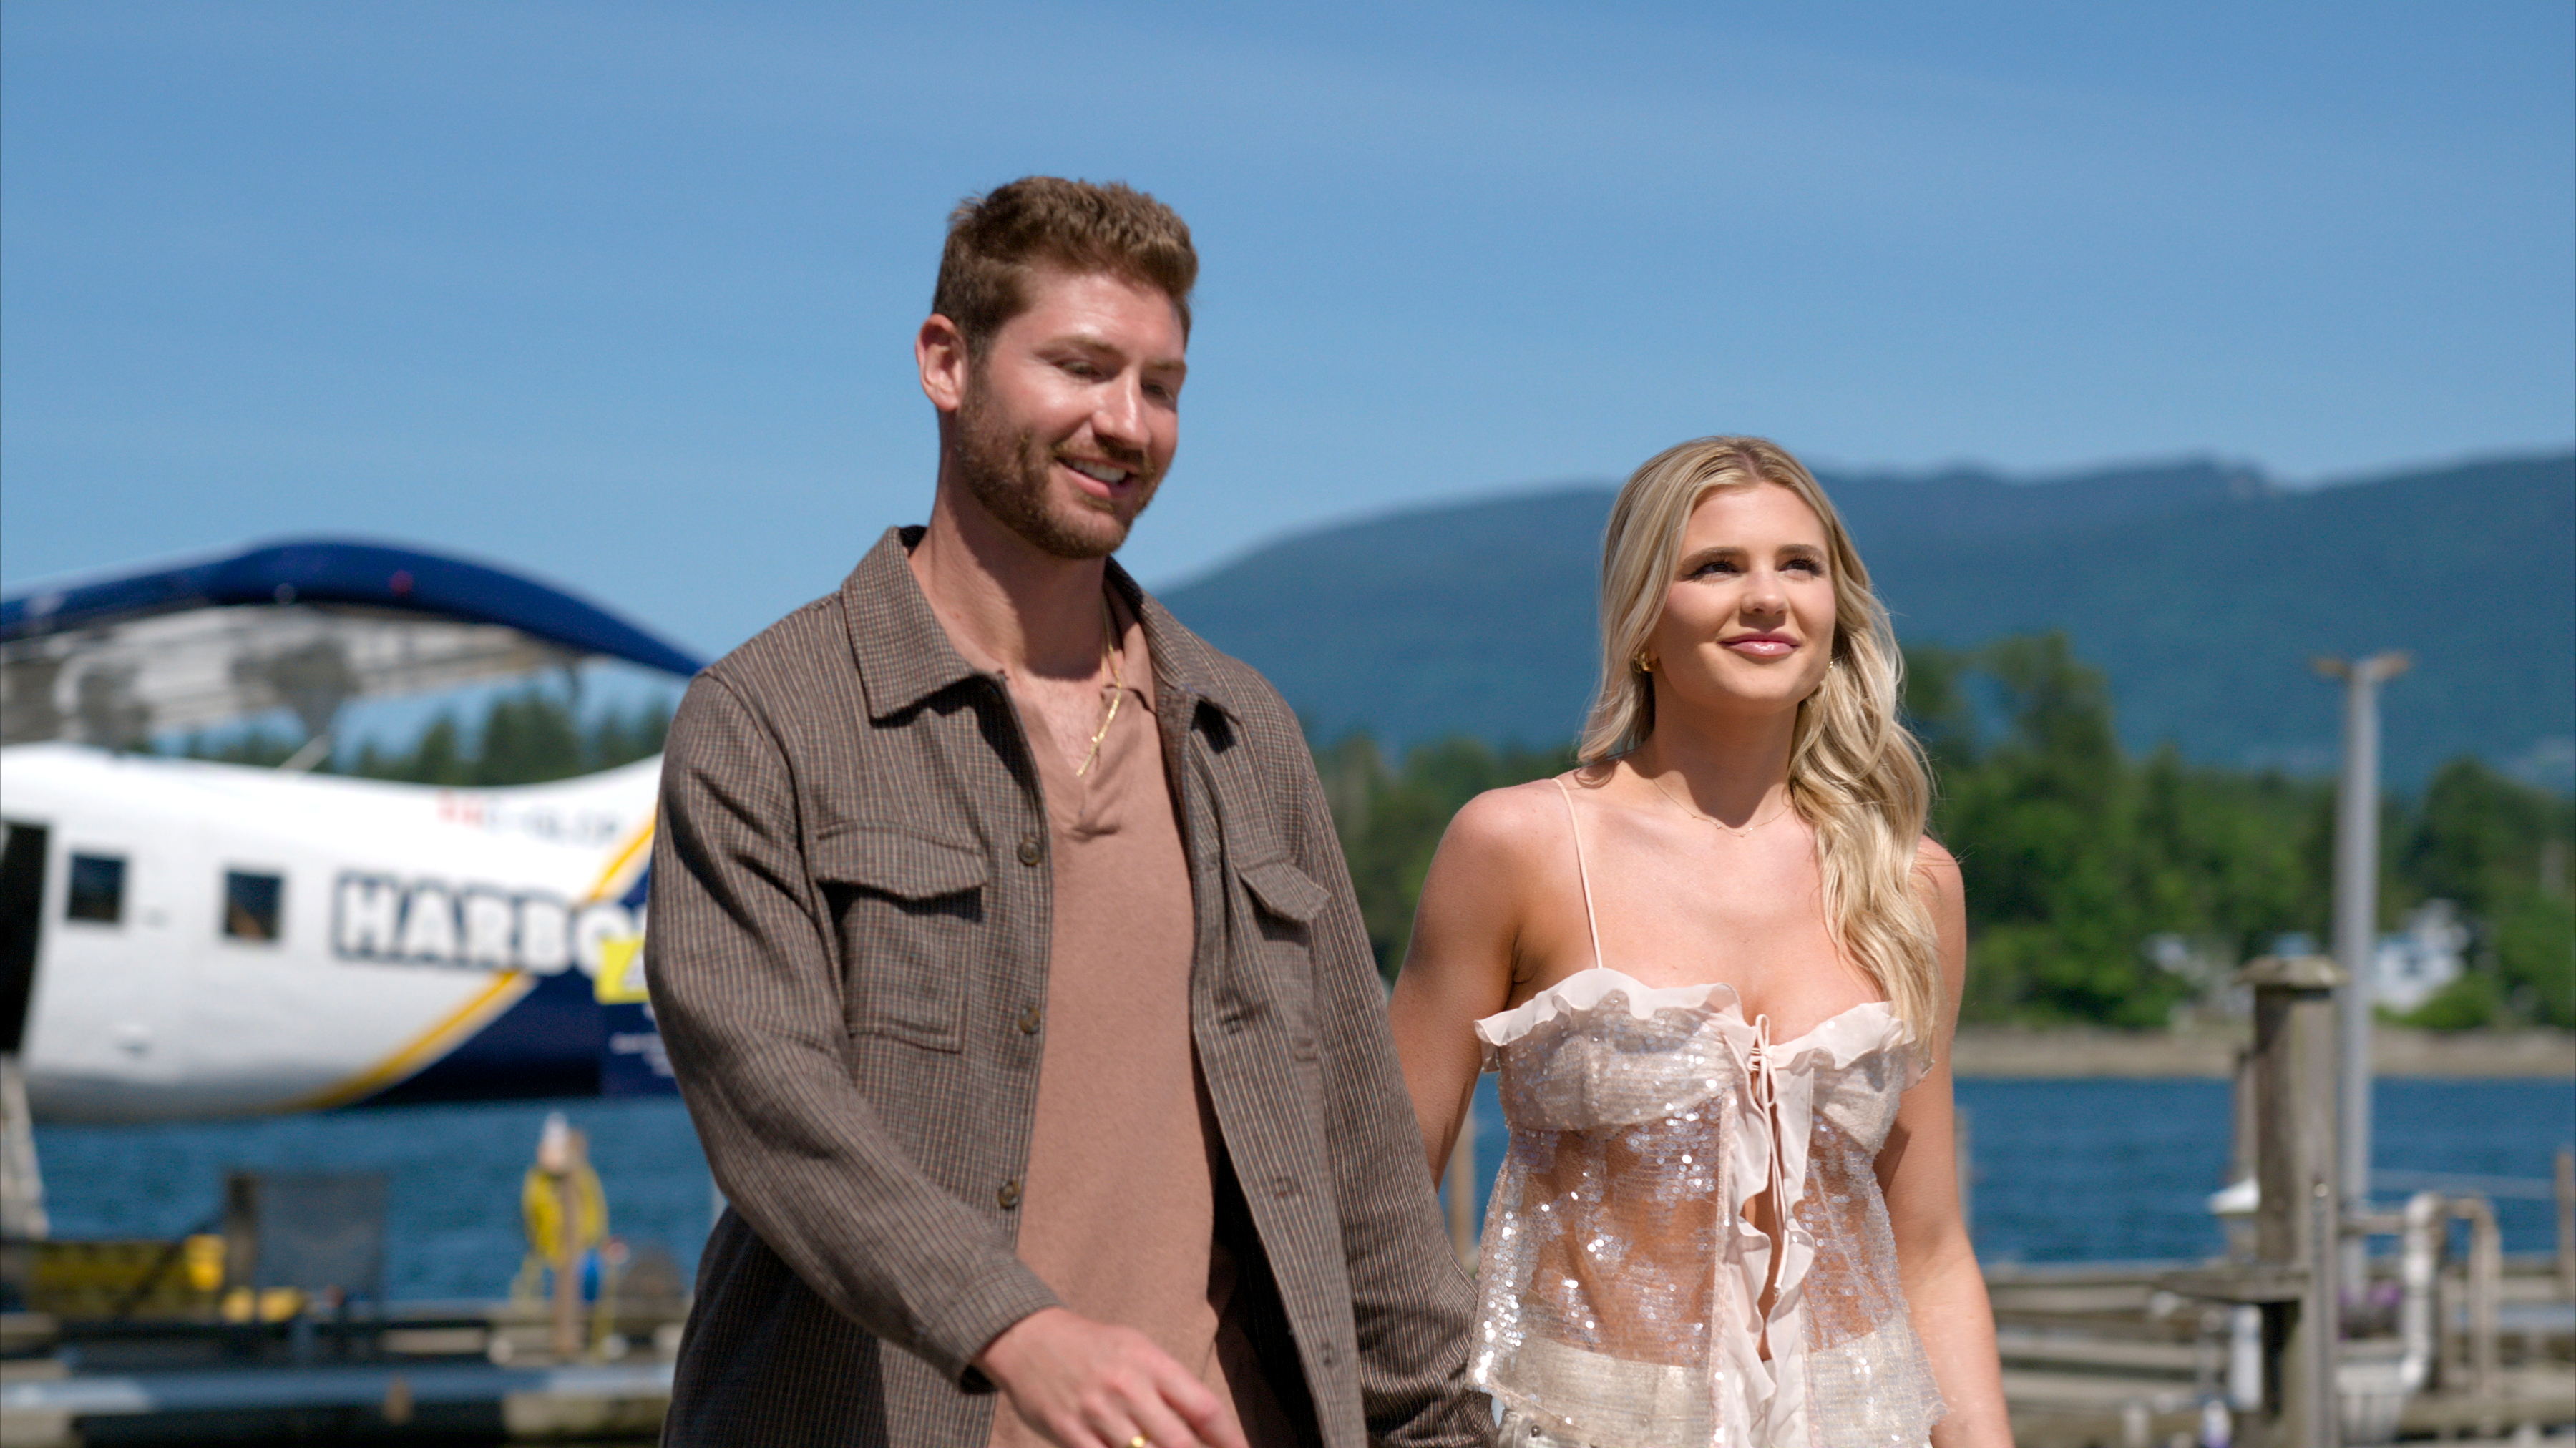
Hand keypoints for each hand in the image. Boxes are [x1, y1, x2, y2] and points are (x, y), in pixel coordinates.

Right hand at [974, 1307, 1249, 1447]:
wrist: (1028, 1337)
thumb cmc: (1093, 1347)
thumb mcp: (1138, 1350)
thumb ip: (1170, 1388)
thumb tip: (1206, 1429)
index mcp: (1152, 1363)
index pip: (1204, 1407)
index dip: (1231, 1440)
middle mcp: (1129, 1387)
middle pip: (1179, 1442)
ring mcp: (1097, 1411)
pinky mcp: (1069, 1431)